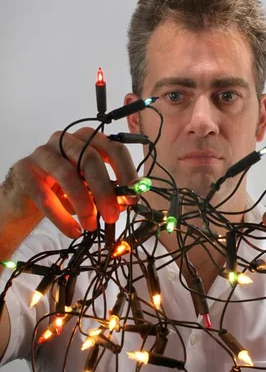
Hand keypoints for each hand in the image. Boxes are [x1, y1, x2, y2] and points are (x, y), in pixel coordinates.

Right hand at [4, 127, 137, 237]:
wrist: (26, 194)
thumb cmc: (63, 188)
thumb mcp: (90, 189)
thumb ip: (108, 191)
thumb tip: (124, 202)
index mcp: (88, 140)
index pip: (114, 149)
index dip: (127, 172)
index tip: (134, 197)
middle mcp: (65, 140)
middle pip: (90, 159)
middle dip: (105, 191)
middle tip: (112, 216)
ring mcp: (43, 153)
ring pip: (67, 174)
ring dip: (84, 204)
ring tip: (90, 226)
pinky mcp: (24, 171)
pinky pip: (45, 196)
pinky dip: (62, 217)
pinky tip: (73, 231)